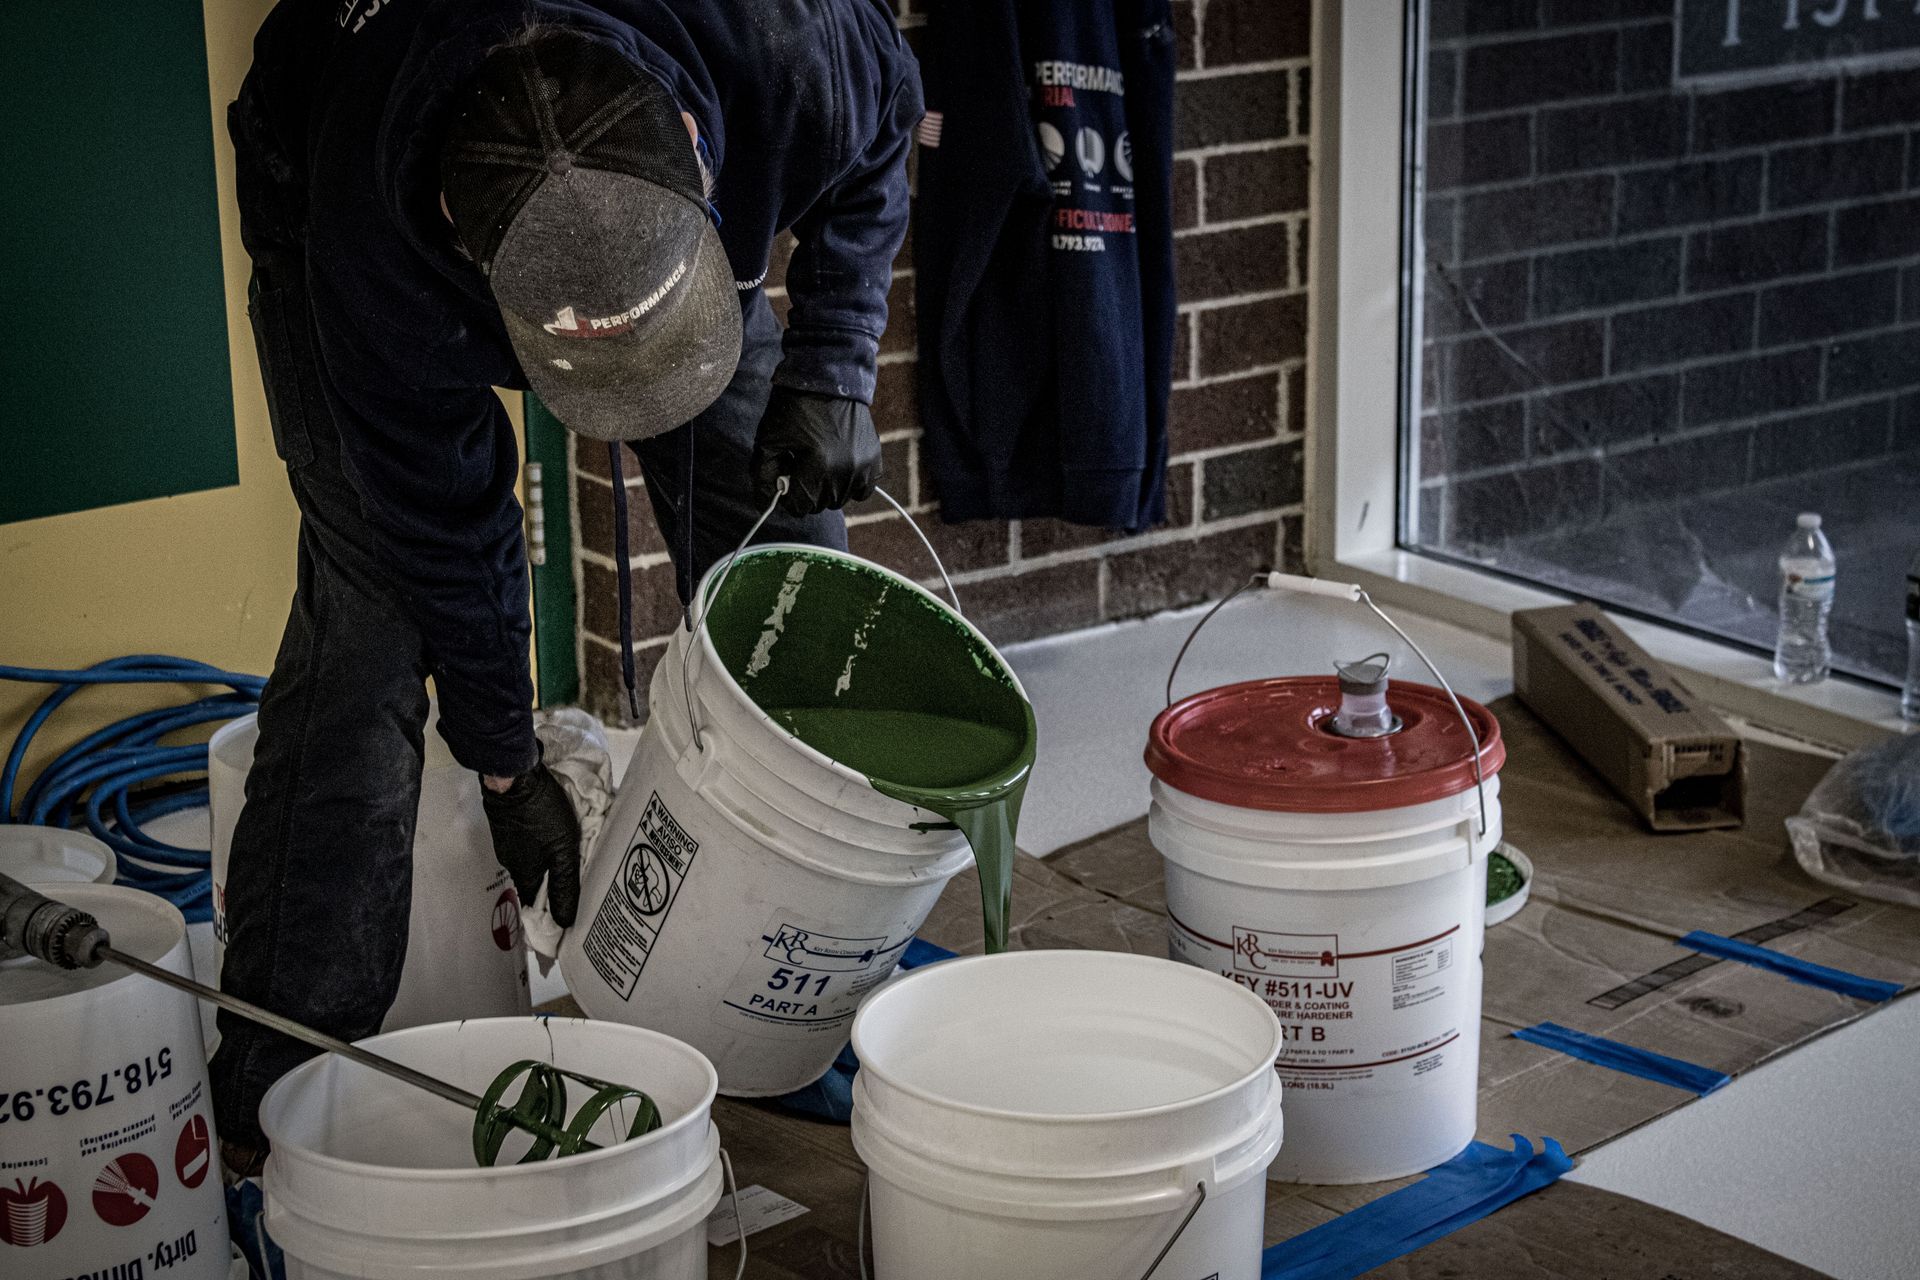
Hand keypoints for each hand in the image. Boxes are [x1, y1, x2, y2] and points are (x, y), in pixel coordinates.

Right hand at [479, 753, 581, 926]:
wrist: (513, 775)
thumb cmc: (540, 813)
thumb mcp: (562, 849)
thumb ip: (564, 884)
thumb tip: (564, 922)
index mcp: (523, 873)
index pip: (535, 906)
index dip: (549, 916)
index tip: (563, 925)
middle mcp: (512, 861)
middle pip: (534, 884)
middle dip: (550, 892)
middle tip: (572, 894)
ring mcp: (508, 841)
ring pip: (531, 863)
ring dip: (546, 868)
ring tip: (568, 869)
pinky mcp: (510, 824)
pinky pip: (527, 845)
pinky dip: (541, 849)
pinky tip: (553, 843)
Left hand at [752, 387, 882, 515]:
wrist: (829, 377)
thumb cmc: (794, 407)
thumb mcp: (768, 439)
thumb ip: (763, 475)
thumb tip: (766, 504)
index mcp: (818, 465)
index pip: (800, 507)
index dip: (788, 495)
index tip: (786, 475)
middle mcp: (845, 469)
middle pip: (820, 505)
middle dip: (807, 490)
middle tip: (801, 465)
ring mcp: (863, 465)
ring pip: (840, 499)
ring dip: (827, 488)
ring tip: (819, 462)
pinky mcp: (875, 459)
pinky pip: (863, 491)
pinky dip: (851, 485)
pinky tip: (839, 466)